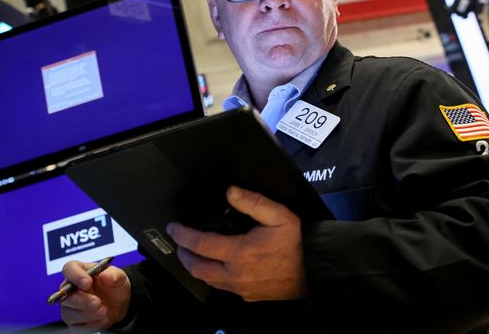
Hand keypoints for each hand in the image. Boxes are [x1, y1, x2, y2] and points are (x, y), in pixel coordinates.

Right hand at [59, 261, 130, 331]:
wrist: (119, 303)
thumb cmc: (113, 285)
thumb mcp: (119, 277)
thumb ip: (114, 275)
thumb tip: (105, 276)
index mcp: (80, 270)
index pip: (69, 269)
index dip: (76, 276)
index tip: (87, 283)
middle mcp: (71, 287)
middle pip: (65, 294)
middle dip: (83, 300)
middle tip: (97, 303)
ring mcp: (70, 305)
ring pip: (69, 312)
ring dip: (88, 313)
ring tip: (104, 311)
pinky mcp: (73, 320)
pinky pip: (76, 325)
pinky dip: (91, 323)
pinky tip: (101, 318)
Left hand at [167, 185, 306, 301]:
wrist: (315, 271)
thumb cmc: (298, 243)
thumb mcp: (279, 215)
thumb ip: (253, 202)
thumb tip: (230, 192)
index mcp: (239, 253)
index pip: (200, 244)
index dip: (182, 235)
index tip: (174, 227)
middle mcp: (235, 274)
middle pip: (197, 268)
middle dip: (182, 254)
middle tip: (178, 242)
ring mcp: (241, 288)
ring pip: (207, 281)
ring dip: (195, 267)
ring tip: (191, 253)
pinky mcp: (248, 296)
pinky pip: (222, 288)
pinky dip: (211, 276)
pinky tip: (215, 267)